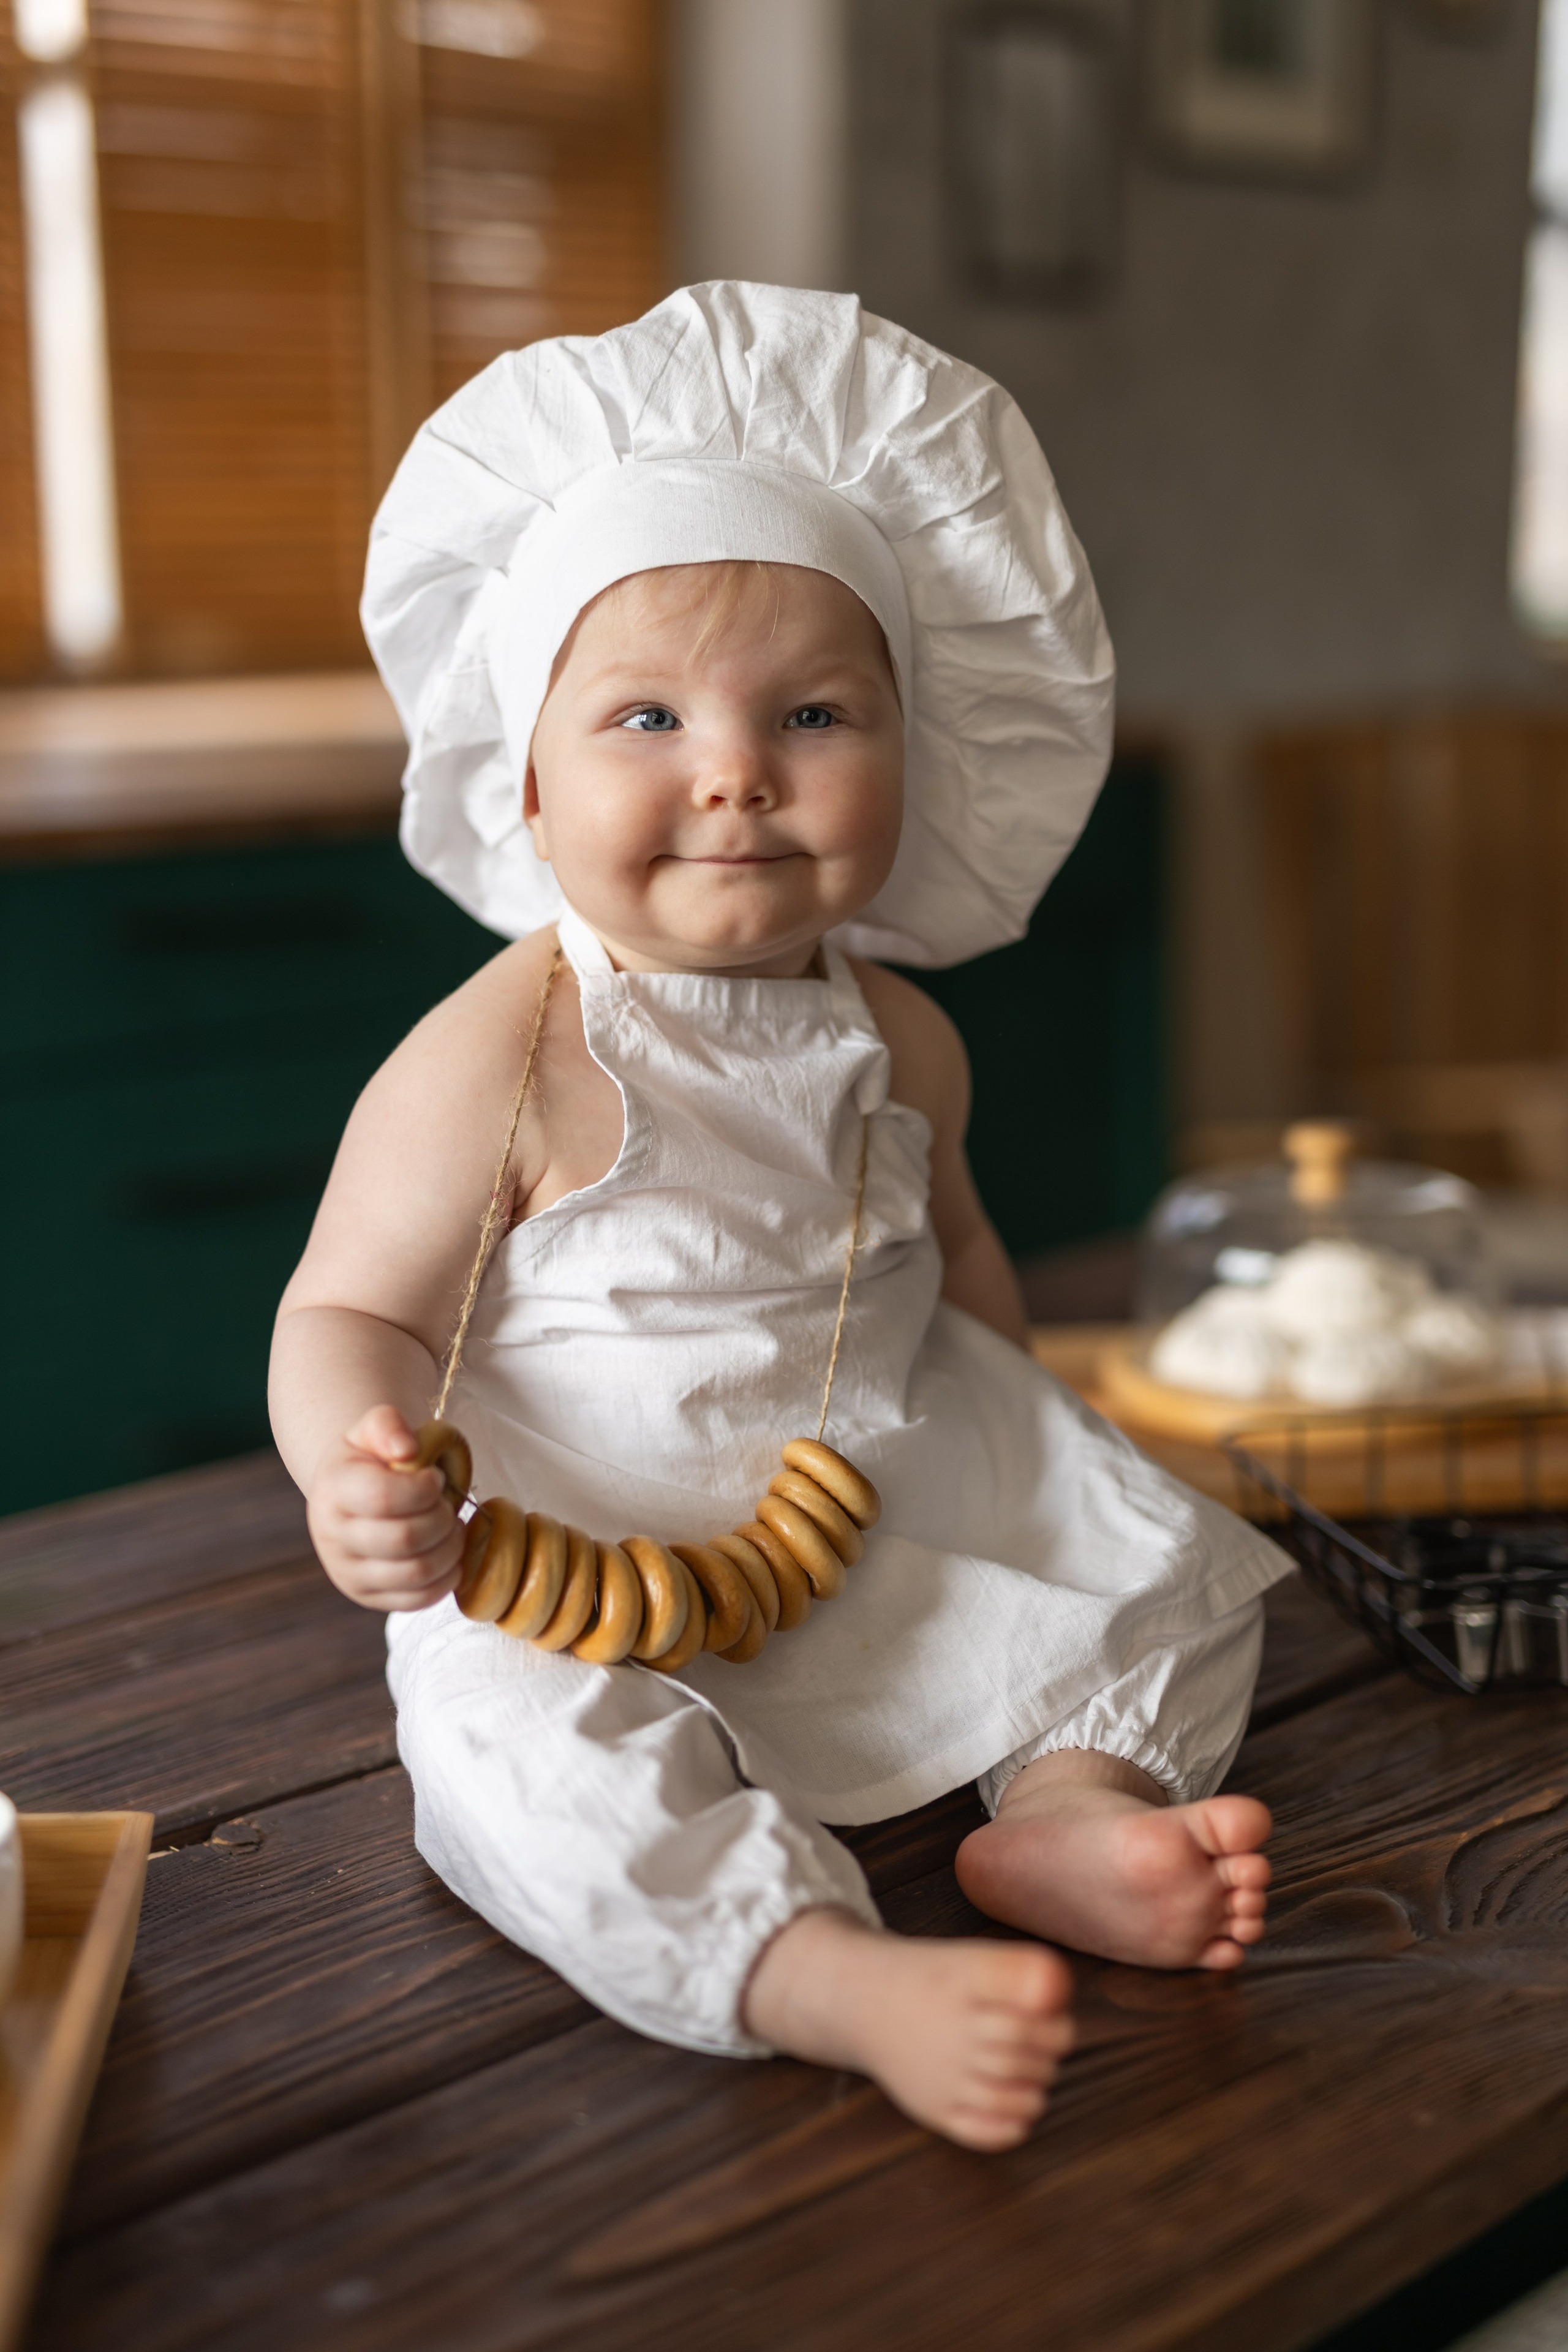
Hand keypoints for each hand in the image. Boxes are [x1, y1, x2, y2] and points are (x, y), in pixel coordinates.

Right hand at [307, 1405, 463, 1611]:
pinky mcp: (368, 1597)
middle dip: (443, 1519)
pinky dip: (447, 1577)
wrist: (350, 1497)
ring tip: (452, 1527)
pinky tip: (449, 1553)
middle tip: (448, 1504)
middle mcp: (332, 1536)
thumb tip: (407, 1448)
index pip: (384, 1496)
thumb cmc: (370, 1459)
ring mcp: (348, 1573)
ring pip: (416, 1572)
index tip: (435, 1478)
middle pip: (405, 1538)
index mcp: (333, 1489)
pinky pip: (418, 1599)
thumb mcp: (373, 1428)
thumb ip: (388, 1425)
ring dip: (451, 1548)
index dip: (424, 1488)